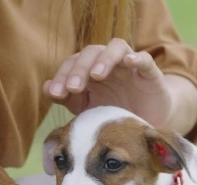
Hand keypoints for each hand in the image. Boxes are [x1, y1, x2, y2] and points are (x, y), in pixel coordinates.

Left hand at [43, 38, 171, 127]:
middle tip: (73, 87)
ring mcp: (130, 66)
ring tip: (96, 75)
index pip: (72, 64)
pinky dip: (137, 58)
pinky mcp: (150, 73)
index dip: (62, 76)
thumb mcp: (90, 110)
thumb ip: (69, 99)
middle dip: (79, 69)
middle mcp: (109, 63)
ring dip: (104, 59)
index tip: (56, 94)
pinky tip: (129, 62)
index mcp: (91, 71)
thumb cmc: (116, 115)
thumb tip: (46, 88)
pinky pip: (145, 59)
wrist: (148, 125)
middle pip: (91, 52)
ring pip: (116, 47)